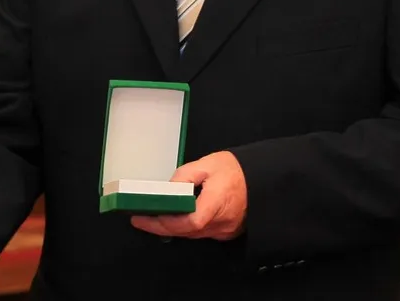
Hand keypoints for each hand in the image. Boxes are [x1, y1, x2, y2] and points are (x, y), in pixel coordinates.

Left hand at [130, 150, 247, 240]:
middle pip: (187, 231)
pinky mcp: (226, 233)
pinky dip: (185, 228)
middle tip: (139, 219)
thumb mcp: (205, 164)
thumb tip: (165, 192)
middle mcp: (222, 222)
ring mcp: (225, 231)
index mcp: (217, 202)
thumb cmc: (234, 170)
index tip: (145, 216)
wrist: (261, 179)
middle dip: (160, 227)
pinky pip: (200, 233)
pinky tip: (172, 220)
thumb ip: (183, 178)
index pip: (190, 221)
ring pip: (192, 235)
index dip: (166, 222)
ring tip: (150, 218)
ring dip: (171, 228)